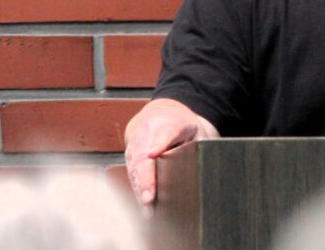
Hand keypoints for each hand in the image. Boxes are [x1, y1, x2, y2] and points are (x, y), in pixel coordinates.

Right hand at [124, 99, 217, 213]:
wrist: (159, 115)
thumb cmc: (180, 125)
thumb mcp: (192, 128)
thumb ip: (194, 141)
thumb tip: (193, 164)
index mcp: (167, 123)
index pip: (163, 134)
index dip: (158, 145)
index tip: (152, 154)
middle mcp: (146, 133)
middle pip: (143, 156)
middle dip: (144, 179)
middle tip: (149, 199)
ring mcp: (135, 145)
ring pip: (134, 169)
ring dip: (139, 190)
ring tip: (148, 210)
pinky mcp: (129, 156)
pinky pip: (132, 174)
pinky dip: (137, 191)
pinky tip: (144, 207)